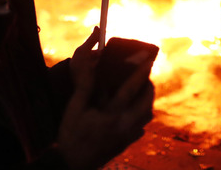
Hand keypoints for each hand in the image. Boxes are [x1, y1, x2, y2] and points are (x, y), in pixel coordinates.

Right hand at [54, 28, 155, 169]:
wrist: (71, 165)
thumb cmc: (71, 136)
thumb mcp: (74, 109)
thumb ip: (85, 87)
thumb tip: (91, 66)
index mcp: (112, 116)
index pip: (130, 90)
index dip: (140, 74)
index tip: (148, 61)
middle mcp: (124, 127)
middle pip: (146, 104)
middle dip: (149, 87)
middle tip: (146, 76)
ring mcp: (127, 137)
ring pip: (146, 117)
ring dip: (147, 102)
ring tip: (142, 91)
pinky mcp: (125, 145)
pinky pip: (140, 128)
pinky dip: (141, 117)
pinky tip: (134, 112)